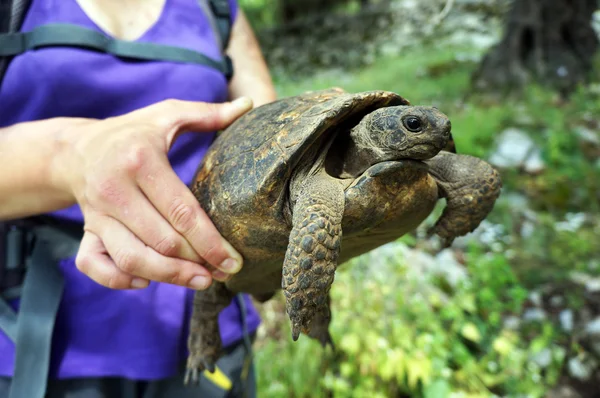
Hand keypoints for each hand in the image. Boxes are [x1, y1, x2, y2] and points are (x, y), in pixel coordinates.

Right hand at [53, 98, 252, 289]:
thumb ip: (208, 113)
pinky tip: (147, 282)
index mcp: (140, 161)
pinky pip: (95, 265)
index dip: (211, 242)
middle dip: (197, 263)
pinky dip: (120, 280)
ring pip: (133, 259)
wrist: (77, 149)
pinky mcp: (85, 230)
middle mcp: (115, 190)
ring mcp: (96, 214)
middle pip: (162, 241)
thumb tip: (250, 105)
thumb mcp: (167, 114)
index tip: (234, 260)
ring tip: (201, 281)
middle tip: (224, 272)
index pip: (182, 212)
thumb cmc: (132, 133)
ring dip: (169, 278)